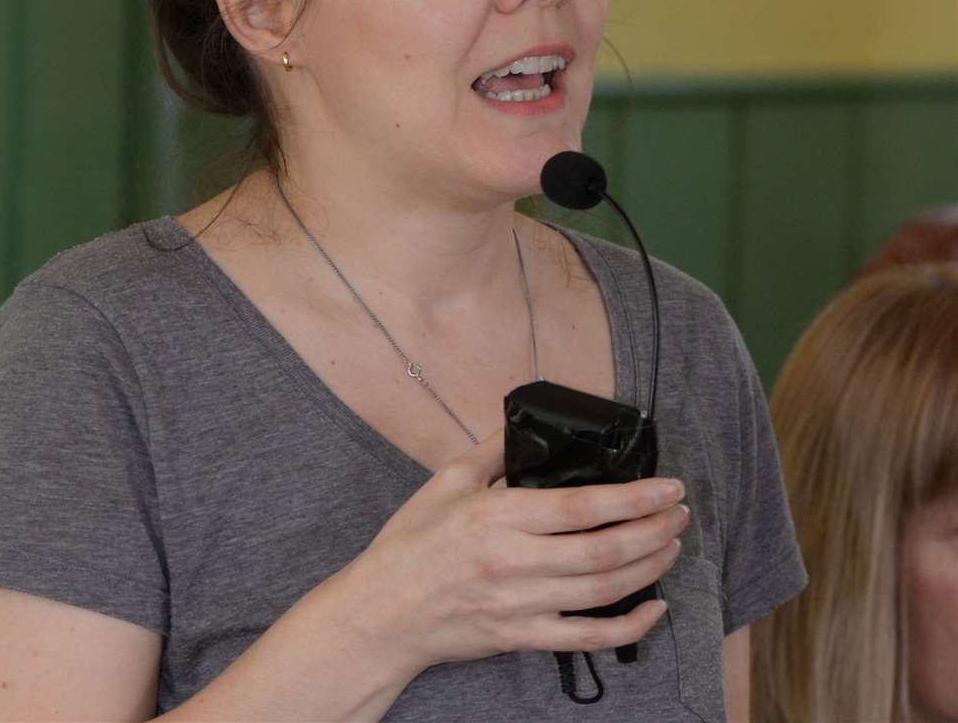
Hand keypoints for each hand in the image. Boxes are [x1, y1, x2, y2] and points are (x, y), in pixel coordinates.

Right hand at [334, 429, 686, 675]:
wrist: (382, 611)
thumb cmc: (411, 543)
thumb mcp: (445, 481)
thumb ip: (492, 451)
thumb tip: (527, 422)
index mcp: (497, 516)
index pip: (582, 507)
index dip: (635, 498)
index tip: (668, 487)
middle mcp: (515, 562)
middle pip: (604, 549)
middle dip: (654, 530)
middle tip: (679, 514)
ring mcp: (522, 604)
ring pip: (604, 590)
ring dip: (649, 567)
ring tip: (671, 546)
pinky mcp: (522, 638)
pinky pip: (587, 638)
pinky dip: (629, 627)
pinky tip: (654, 610)